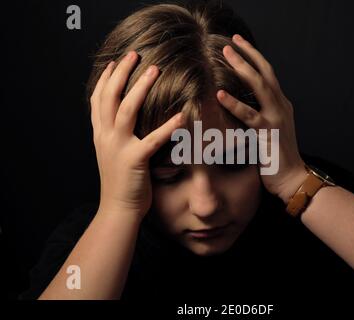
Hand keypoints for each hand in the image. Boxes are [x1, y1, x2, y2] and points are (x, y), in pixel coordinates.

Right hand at [90, 51, 184, 217]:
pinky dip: (168, 127)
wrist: (118, 209)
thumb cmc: (120, 181)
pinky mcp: (134, 160)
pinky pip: (152, 139)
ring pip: (126, 110)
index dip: (104, 79)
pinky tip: (182, 115)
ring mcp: (118, 148)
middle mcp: (105, 137)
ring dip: (140, 88)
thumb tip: (124, 120)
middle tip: (134, 54)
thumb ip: (114, 135)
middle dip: (121, 73)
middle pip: (110, 97)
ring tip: (153, 70)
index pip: (97, 100)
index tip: (113, 62)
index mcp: (100, 134)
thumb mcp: (111, 154)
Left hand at [217, 35, 306, 204]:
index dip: (254, 56)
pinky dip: (235, 103)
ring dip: (243, 67)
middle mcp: (281, 106)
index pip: (268, 73)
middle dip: (248, 54)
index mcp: (281, 104)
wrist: (292, 178)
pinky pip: (249, 115)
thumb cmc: (277, 156)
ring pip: (260, 85)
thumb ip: (261, 113)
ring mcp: (277, 118)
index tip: (239, 43)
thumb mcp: (272, 129)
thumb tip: (241, 102)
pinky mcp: (268, 133)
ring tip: (226, 54)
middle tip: (231, 41)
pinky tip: (220, 94)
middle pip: (265, 72)